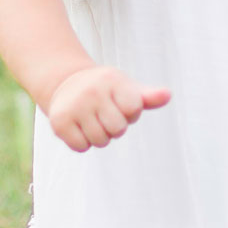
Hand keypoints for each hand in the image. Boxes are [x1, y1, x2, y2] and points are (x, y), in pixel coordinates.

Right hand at [44, 66, 170, 151]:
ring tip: (92, 119)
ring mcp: (74, 106)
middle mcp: (92, 91)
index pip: (133, 110)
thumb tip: (168, 95)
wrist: (67, 83)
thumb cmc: (106, 89)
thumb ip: (148, 96)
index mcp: (112, 80)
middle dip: (114, 127)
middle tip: (104, 113)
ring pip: (100, 141)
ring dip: (99, 136)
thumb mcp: (127, 88)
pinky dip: (83, 142)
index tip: (119, 102)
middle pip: (118, 129)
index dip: (129, 113)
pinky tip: (79, 126)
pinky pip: (81, 147)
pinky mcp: (59, 121)